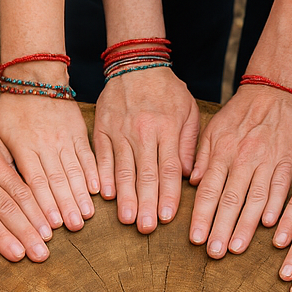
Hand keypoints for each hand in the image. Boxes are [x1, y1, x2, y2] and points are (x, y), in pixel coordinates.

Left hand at [0, 93, 98, 231]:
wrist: (35, 74)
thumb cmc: (11, 107)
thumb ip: (5, 159)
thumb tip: (6, 190)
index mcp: (23, 147)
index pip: (35, 182)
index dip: (44, 205)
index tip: (52, 226)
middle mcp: (45, 144)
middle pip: (57, 181)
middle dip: (66, 206)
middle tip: (74, 228)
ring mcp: (63, 138)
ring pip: (74, 171)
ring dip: (80, 196)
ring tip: (86, 216)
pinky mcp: (78, 132)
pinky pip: (87, 156)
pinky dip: (93, 174)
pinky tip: (97, 191)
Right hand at [93, 70, 199, 232]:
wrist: (134, 62)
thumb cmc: (167, 91)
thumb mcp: (188, 111)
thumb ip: (189, 144)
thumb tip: (188, 175)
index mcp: (166, 128)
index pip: (168, 169)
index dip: (167, 195)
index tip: (167, 218)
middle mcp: (143, 132)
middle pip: (145, 174)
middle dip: (146, 204)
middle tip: (147, 228)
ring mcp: (120, 131)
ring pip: (123, 170)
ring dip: (125, 197)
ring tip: (128, 219)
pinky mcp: (102, 130)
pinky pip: (103, 157)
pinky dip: (104, 177)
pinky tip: (107, 196)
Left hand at [188, 86, 291, 257]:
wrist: (273, 91)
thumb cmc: (240, 115)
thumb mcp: (213, 129)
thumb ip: (202, 158)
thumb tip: (192, 184)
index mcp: (222, 153)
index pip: (208, 191)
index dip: (202, 216)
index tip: (196, 239)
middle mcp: (242, 159)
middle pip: (229, 199)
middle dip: (221, 228)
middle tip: (214, 252)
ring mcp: (266, 160)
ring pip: (254, 197)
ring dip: (245, 225)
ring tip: (237, 248)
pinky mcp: (288, 161)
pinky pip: (280, 185)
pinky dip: (275, 205)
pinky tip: (269, 225)